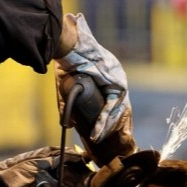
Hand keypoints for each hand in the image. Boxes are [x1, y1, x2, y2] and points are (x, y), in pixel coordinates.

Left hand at [0, 147, 92, 186]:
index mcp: (61, 170)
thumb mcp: (40, 158)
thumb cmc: (18, 170)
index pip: (81, 174)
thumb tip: (82, 155)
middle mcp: (60, 186)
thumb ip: (63, 155)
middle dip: (64, 182)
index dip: (81, 173)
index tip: (79, 169)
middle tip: (48, 176)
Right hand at [55, 13, 131, 141]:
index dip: (106, 119)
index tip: (100, 133)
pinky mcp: (118, 83)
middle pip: (117, 108)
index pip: (111, 102)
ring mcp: (119, 80)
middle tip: (101, 139)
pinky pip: (113, 105)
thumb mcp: (68, 85)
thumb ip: (67, 103)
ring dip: (106, 127)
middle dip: (111, 127)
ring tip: (97, 139)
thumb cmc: (67, 62)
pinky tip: (98, 131)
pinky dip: (104, 119)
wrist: (71, 46)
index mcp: (107, 77)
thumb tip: (67, 124)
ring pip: (116, 110)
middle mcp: (116, 78)